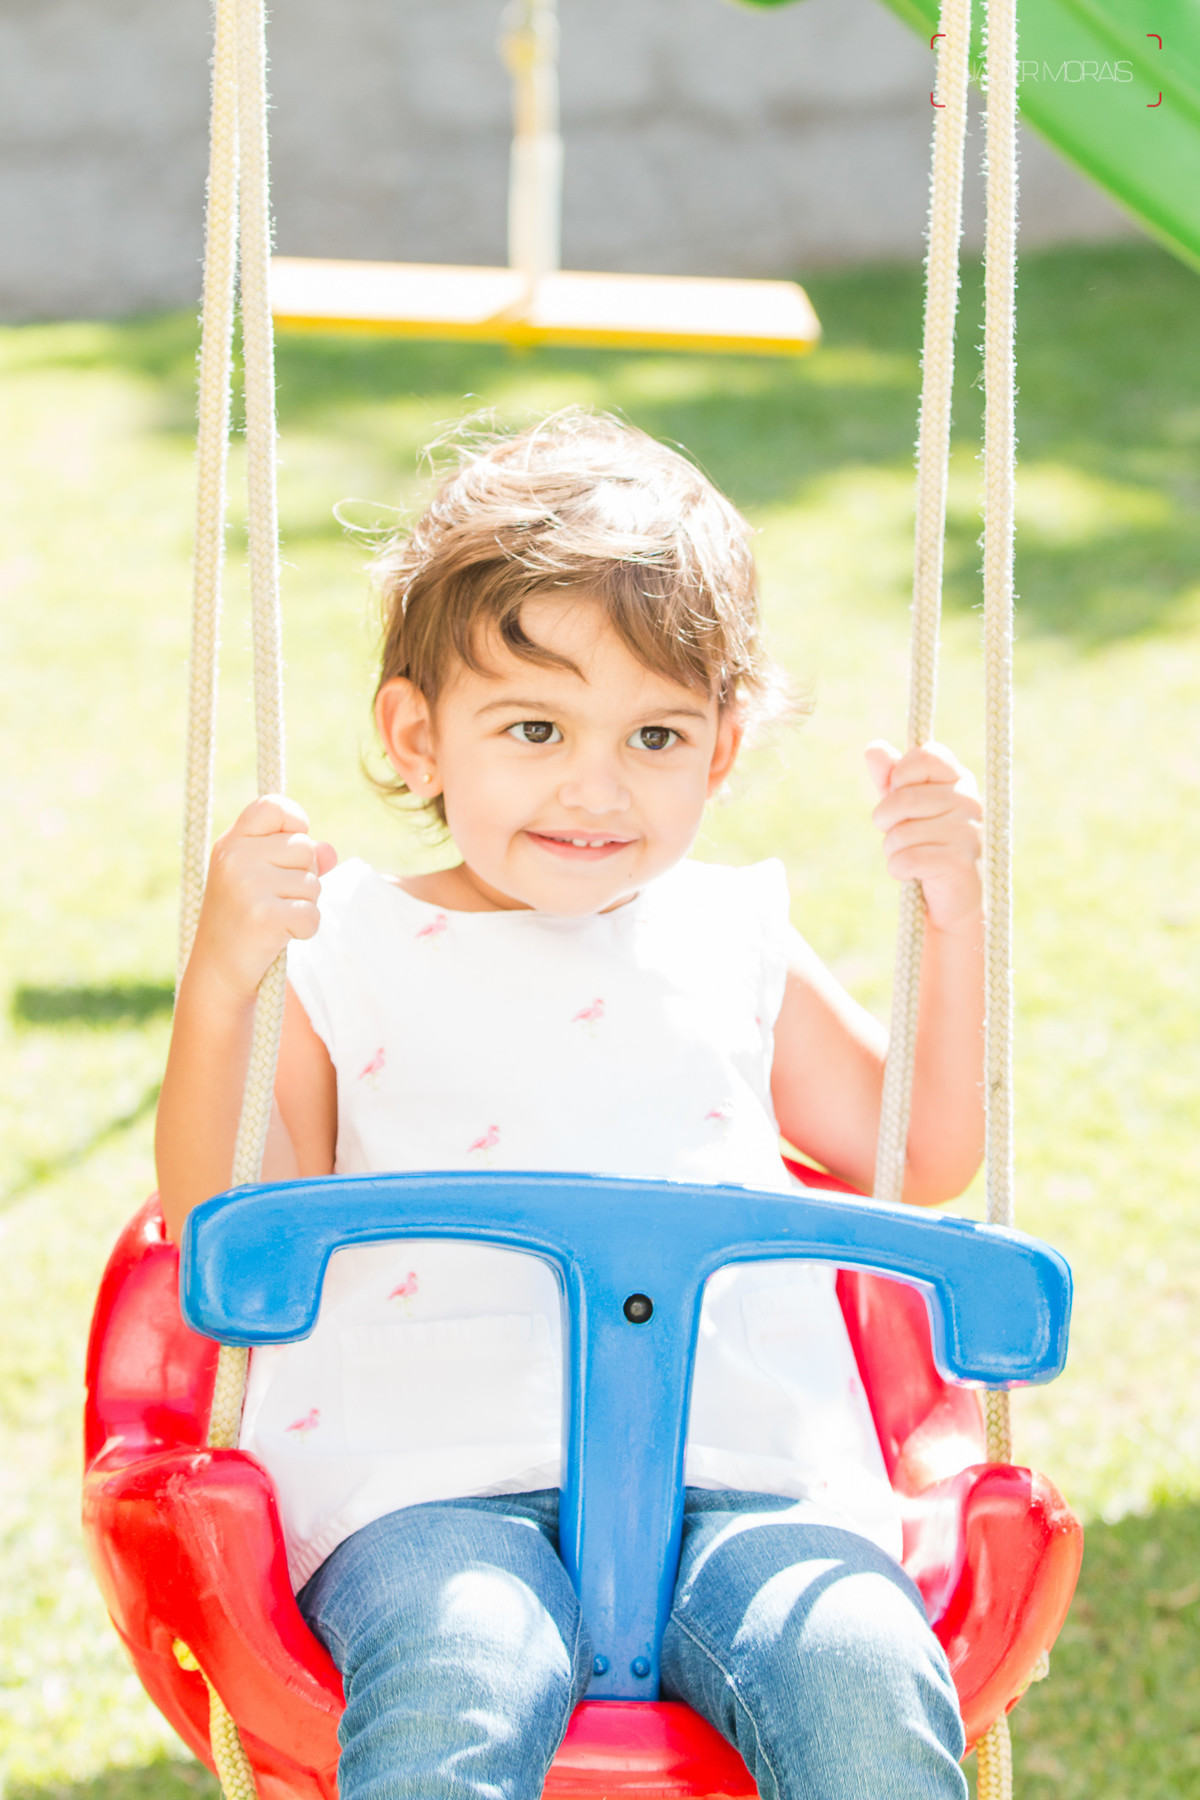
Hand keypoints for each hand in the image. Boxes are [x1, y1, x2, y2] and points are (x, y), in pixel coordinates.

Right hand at [190, 795, 336, 999]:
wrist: (216, 971)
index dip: (295, 821)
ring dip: (303, 905)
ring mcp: (248, 885)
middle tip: (273, 899)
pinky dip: (304, 929)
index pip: (274, 806)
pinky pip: (312, 914)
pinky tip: (279, 937)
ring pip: (313, 884)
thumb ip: (298, 859)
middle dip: (302, 877)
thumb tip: (330, 852)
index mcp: (231, 842)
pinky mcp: (264, 916)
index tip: (292, 842)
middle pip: (305, 848)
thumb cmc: (243, 919)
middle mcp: (236, 857)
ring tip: (273, 918)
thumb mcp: (263, 879)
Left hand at [865, 741, 981, 934]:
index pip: (925, 755)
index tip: (899, 792)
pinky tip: (913, 874)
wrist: (952, 900)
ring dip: (892, 850)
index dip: (900, 775)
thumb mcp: (904, 808)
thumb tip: (873, 747)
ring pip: (902, 832)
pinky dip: (898, 869)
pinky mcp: (960, 862)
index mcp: (959, 780)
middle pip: (904, 797)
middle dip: (885, 820)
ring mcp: (968, 831)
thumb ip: (889, 778)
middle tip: (896, 834)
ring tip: (910, 857)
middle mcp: (970, 801)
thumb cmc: (926, 844)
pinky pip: (907, 858)